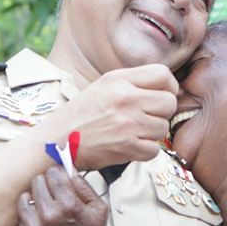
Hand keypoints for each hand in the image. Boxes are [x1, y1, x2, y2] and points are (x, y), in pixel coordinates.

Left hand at [17, 166, 113, 225]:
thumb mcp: (99, 207)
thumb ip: (83, 185)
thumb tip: (67, 169)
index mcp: (69, 206)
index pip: (53, 173)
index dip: (59, 174)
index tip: (61, 178)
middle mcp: (50, 216)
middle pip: (38, 181)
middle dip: (47, 184)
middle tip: (55, 194)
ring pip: (24, 196)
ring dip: (35, 198)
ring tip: (46, 207)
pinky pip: (21, 215)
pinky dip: (30, 215)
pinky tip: (42, 221)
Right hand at [40, 65, 176, 169]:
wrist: (57, 141)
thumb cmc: (81, 114)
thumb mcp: (104, 86)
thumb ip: (134, 83)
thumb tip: (169, 89)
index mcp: (119, 80)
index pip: (164, 75)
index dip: (168, 87)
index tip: (161, 96)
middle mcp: (126, 98)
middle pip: (170, 102)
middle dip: (162, 112)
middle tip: (146, 118)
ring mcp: (128, 123)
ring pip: (164, 127)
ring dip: (152, 133)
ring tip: (132, 132)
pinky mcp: (128, 147)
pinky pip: (154, 149)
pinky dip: (144, 151)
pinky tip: (128, 146)